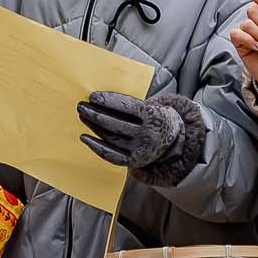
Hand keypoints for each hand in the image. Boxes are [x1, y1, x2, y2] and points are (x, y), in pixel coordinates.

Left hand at [76, 91, 204, 185]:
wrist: (175, 141)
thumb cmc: (156, 118)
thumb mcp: (152, 107)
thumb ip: (132, 104)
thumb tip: (102, 99)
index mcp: (155, 116)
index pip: (128, 107)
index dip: (110, 101)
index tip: (93, 96)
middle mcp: (148, 135)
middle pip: (117, 124)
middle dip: (96, 114)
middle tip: (82, 106)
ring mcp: (141, 150)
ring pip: (112, 138)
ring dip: (94, 127)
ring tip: (83, 116)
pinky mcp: (134, 161)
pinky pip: (111, 155)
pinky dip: (96, 147)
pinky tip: (85, 138)